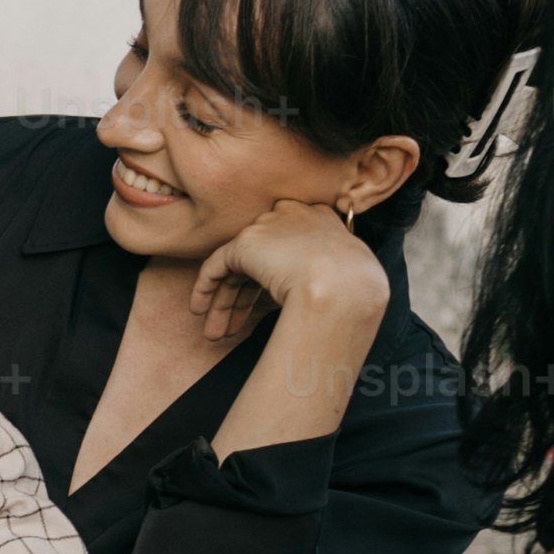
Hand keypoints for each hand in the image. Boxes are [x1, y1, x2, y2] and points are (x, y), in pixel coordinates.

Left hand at [185, 199, 391, 347]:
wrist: (343, 282)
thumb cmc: (355, 288)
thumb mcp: (349, 277)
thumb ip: (328, 279)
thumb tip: (317, 306)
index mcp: (319, 222)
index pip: (287, 251)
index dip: (271, 283)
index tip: (265, 308)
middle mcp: (291, 218)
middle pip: (260, 261)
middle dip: (243, 300)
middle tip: (233, 329)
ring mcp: (267, 228)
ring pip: (237, 269)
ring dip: (225, 304)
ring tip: (215, 335)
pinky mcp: (245, 243)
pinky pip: (217, 266)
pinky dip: (205, 288)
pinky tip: (199, 310)